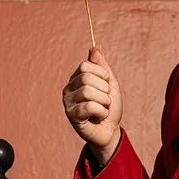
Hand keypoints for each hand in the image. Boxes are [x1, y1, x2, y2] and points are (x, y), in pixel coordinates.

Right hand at [62, 45, 122, 162]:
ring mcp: (68, 103)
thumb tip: (94, 47)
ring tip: (103, 108)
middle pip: (86, 78)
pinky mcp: (72, 116)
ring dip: (104, 101)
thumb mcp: (110, 83)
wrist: (111, 130)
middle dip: (103, 89)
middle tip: (105, 100)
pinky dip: (101, 111)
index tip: (107, 83)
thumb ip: (102, 66)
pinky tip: (100, 116)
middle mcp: (68, 89)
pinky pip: (88, 107)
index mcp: (76, 79)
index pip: (86, 66)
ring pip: (87, 92)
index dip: (101, 74)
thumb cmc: (110, 107)